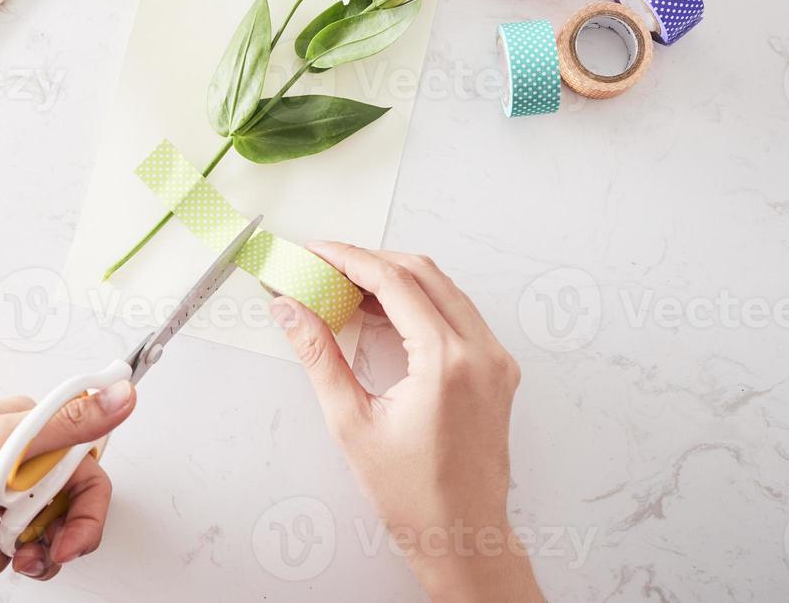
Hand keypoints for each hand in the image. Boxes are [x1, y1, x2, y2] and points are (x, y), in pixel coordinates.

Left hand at [0, 383, 136, 578]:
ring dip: (23, 552)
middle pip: (65, 504)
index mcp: (28, 426)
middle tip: (32, 555)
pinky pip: (2, 546)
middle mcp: (13, 453)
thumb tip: (124, 392)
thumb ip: (69, 424)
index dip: (87, 509)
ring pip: (36, 530)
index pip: (87, 467)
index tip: (72, 539)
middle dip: (54, 537)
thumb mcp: (1, 443)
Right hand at [270, 243, 543, 602]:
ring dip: (395, 279)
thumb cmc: (413, 496)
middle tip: (326, 266)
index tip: (316, 252)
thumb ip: (319, 355)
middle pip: (423, 273)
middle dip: (370, 260)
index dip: (349, 258)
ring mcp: (495, 360)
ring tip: (346, 288)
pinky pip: (457, 314)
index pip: (394, 282)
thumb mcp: (351, 422)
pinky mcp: (497, 370)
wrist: (462, 536)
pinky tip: (382, 315)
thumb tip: (291, 310)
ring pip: (443, 289)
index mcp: (447, 362)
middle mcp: (481, 353)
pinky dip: (418, 302)